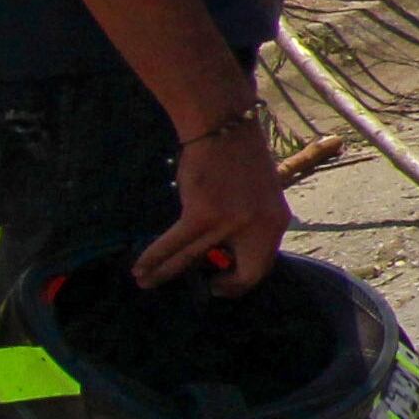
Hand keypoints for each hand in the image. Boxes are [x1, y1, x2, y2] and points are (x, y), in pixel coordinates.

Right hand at [136, 112, 290, 292]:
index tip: (222, 282)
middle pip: (240, 273)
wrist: (224, 128)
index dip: (241, 281)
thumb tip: (227, 255)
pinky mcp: (203, 216)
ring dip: (166, 273)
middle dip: (219, 287)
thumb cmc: (238, 159)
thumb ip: (251, 225)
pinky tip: (141, 266)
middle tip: (201, 290)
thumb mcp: (260, 196)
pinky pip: (174, 245)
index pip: (261, 267)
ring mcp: (231, 223)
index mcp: (277, 222)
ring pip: (193, 259)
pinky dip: (154, 257)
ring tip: (147, 282)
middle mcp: (259, 227)